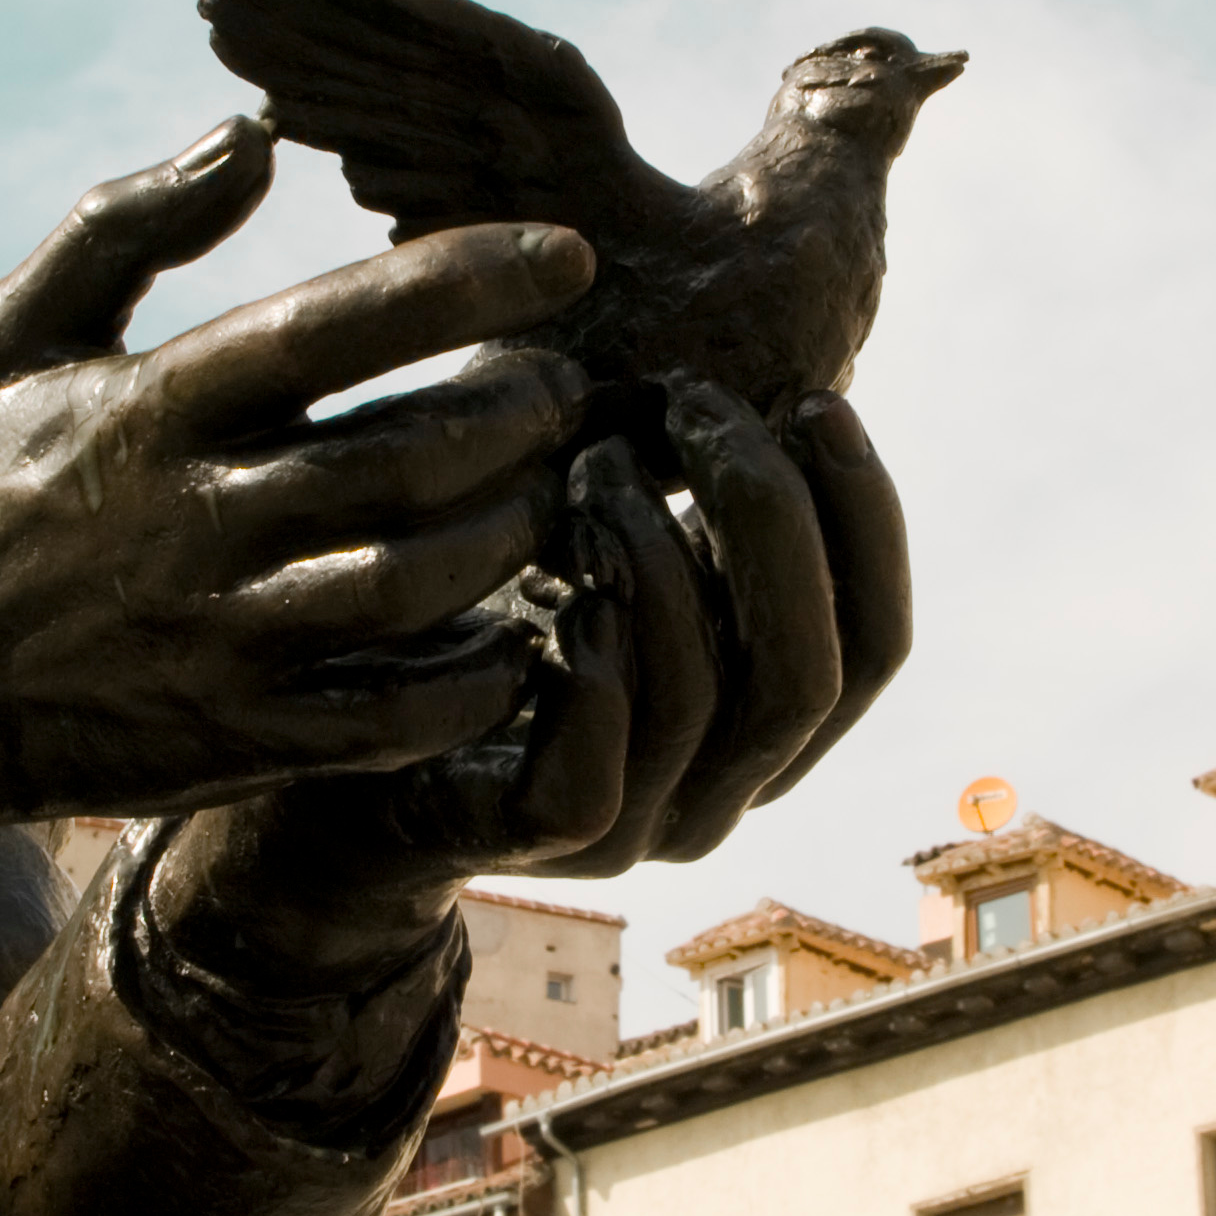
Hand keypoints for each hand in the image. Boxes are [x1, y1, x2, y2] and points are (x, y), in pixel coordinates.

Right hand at [0, 117, 594, 900]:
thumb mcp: (2, 332)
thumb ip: (127, 226)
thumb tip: (252, 135)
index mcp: (150, 407)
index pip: (339, 322)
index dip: (469, 279)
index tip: (569, 254)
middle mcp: (196, 521)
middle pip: (410, 455)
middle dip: (520, 411)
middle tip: (565, 386)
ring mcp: (219, 639)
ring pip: (418, 581)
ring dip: (512, 530)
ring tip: (543, 491)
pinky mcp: (233, 740)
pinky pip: (392, 718)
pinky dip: (476, 680)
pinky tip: (516, 638)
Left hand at [145, 375, 915, 996]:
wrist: (337, 759)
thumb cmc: (478, 617)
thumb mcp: (606, 541)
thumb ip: (691, 496)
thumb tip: (754, 372)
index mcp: (765, 722)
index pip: (877, 640)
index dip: (866, 517)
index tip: (815, 396)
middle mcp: (726, 789)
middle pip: (813, 672)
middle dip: (770, 518)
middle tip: (696, 405)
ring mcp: (641, 827)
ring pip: (707, 701)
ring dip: (659, 552)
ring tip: (598, 455)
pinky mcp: (546, 842)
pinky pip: (602, 760)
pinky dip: (589, 648)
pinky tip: (547, 565)